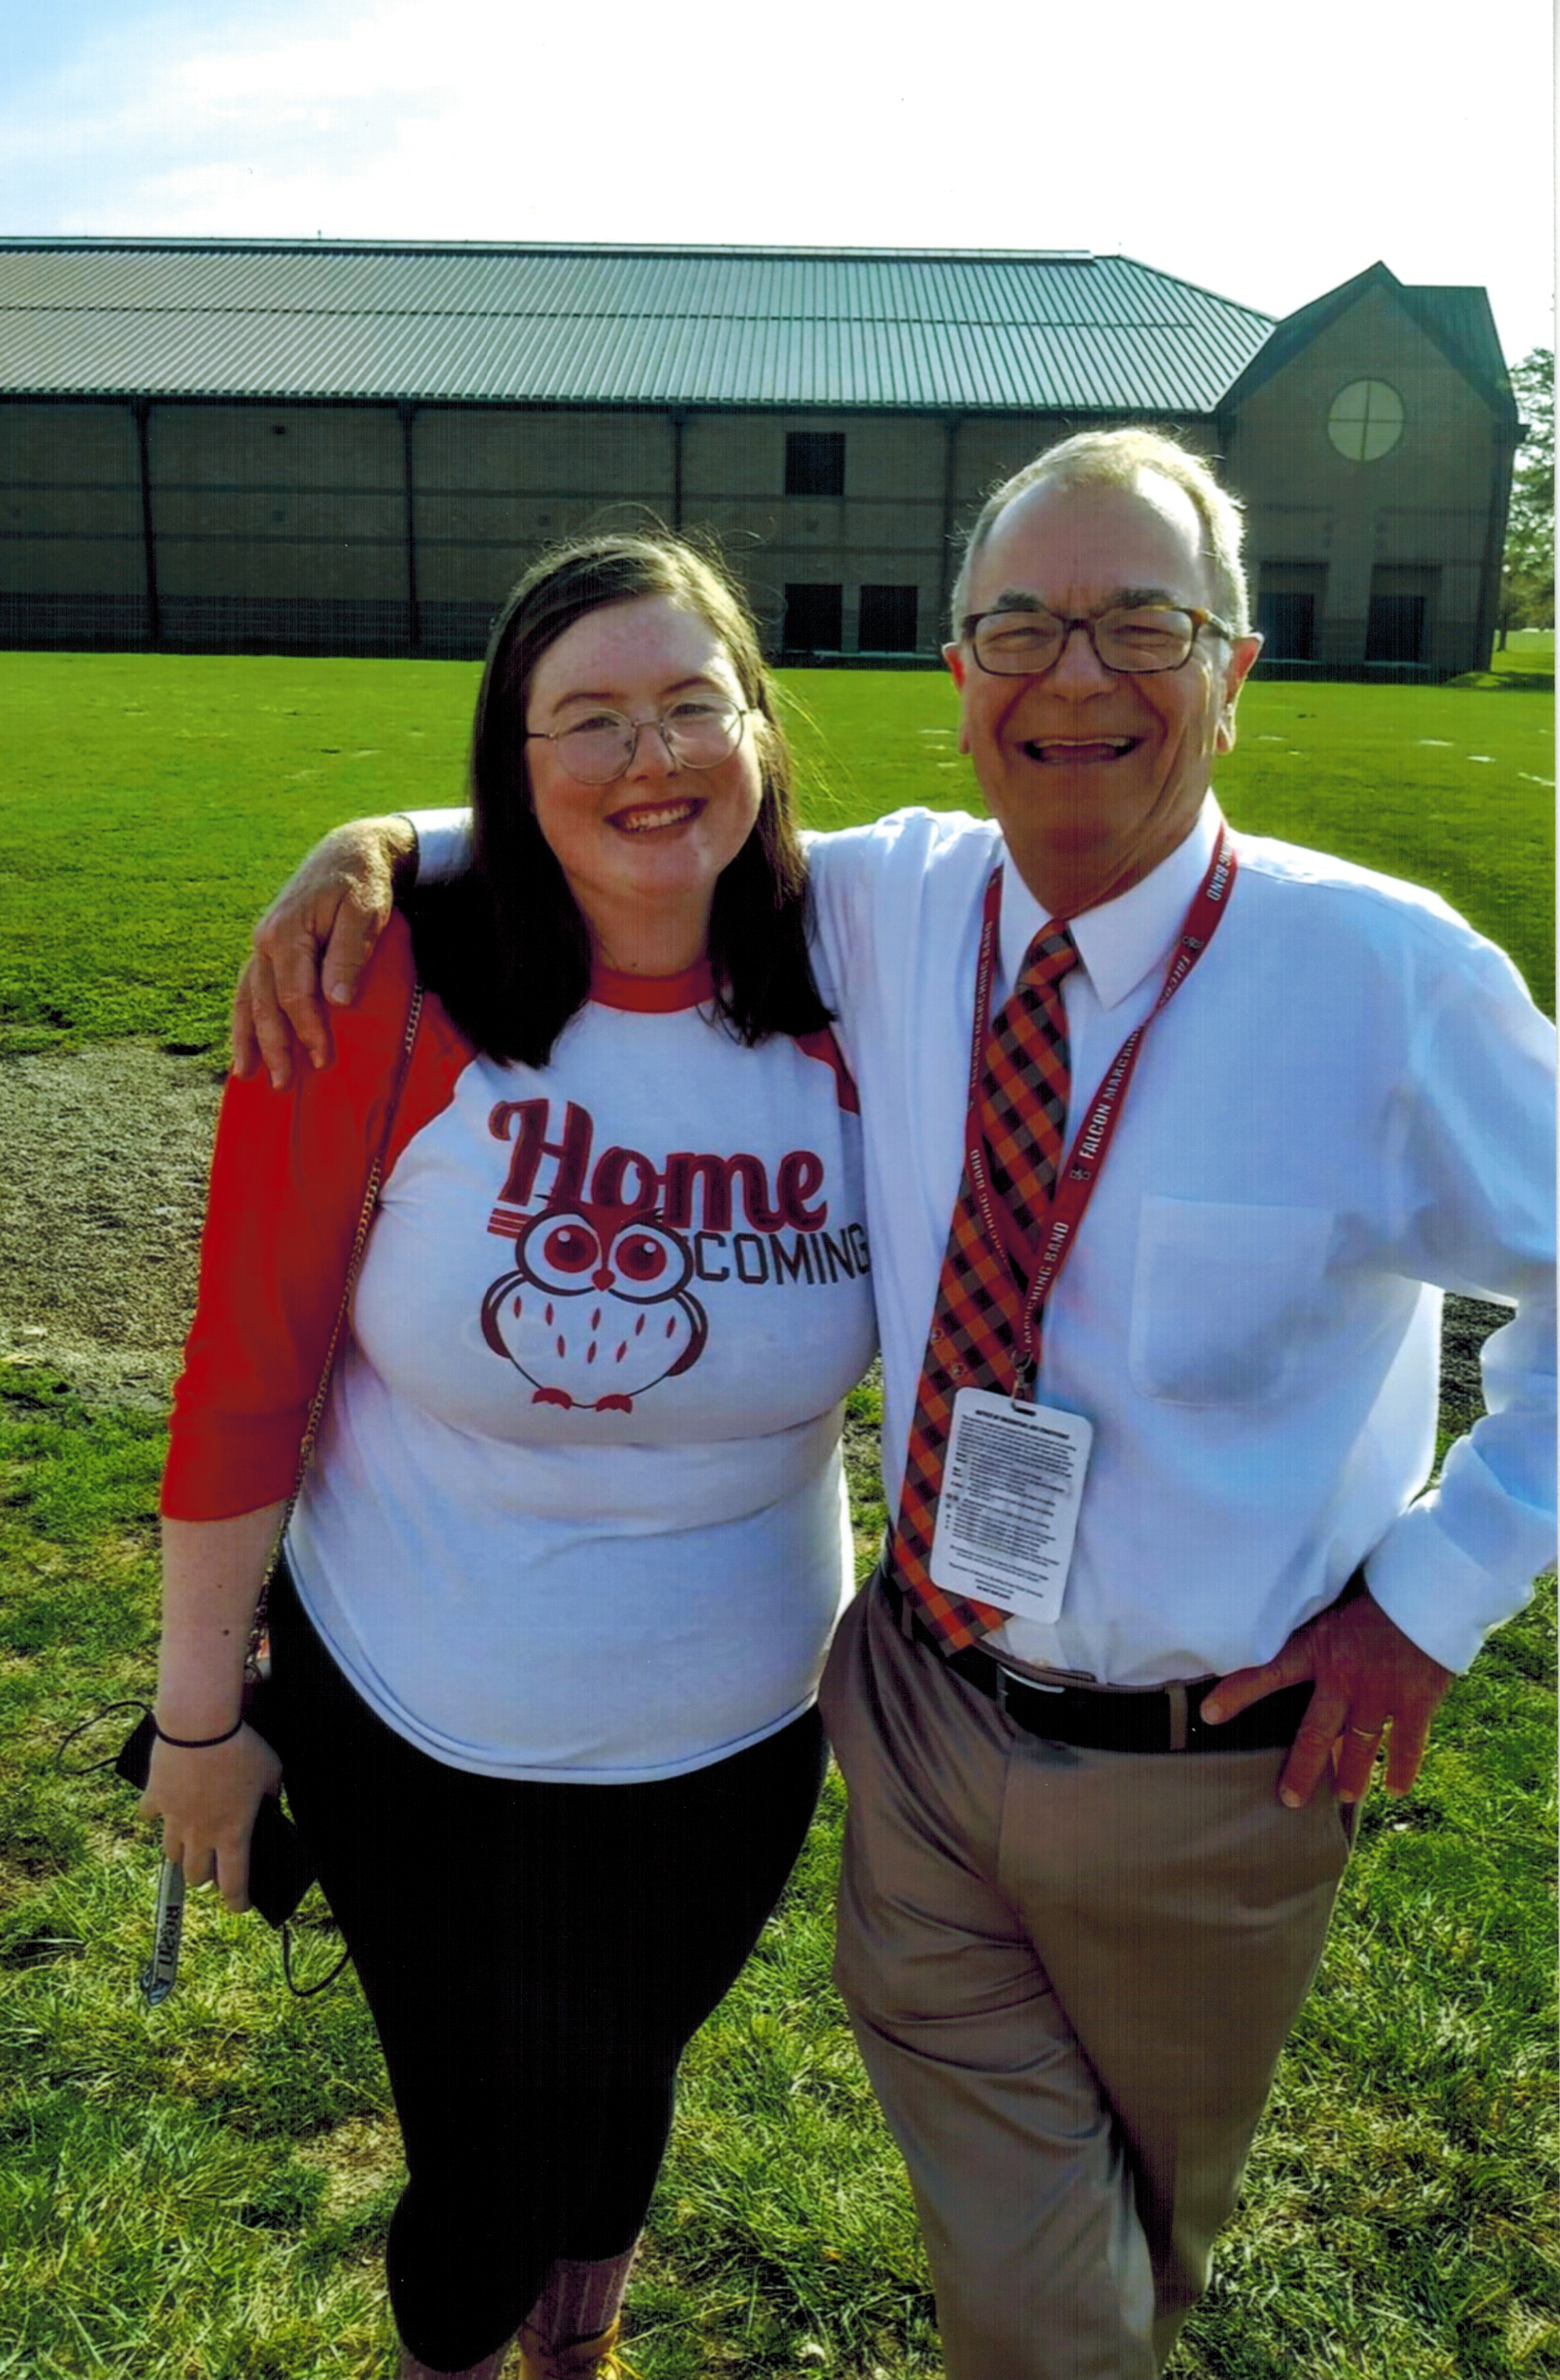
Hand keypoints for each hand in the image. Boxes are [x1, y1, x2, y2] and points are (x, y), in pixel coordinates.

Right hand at [139, 1724, 283, 1913]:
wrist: (200, 1726)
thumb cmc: (241, 1748)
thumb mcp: (271, 1772)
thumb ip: (271, 1793)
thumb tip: (270, 1799)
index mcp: (233, 1833)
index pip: (234, 1883)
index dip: (237, 1901)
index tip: (240, 1907)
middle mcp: (201, 1833)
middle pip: (196, 1875)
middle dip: (205, 1877)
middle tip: (213, 1867)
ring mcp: (174, 1818)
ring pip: (170, 1852)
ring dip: (180, 1852)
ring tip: (189, 1841)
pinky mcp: (155, 1798)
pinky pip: (149, 1815)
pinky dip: (155, 1813)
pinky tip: (162, 1805)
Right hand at [231, 816, 414, 1087]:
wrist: (347, 853)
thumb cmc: (363, 883)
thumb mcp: (366, 911)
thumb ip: (349, 953)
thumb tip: (336, 1000)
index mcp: (287, 932)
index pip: (295, 993)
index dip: (308, 1030)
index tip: (324, 1060)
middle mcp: (265, 940)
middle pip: (265, 1002)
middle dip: (273, 1046)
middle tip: (283, 1085)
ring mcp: (262, 945)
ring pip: (248, 998)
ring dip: (248, 1038)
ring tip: (247, 1075)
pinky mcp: (267, 948)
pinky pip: (249, 988)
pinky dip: (244, 1017)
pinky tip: (244, 1043)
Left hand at [1202, 1587, 1453, 1808]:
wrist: (1430, 1585)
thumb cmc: (1377, 1582)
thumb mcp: (1332, 1595)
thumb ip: (1310, 1617)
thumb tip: (1277, 1616)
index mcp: (1319, 1648)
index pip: (1267, 1672)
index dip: (1237, 1693)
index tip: (1209, 1715)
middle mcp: (1345, 1678)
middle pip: (1315, 1734)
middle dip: (1302, 1770)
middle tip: (1289, 1800)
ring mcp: (1382, 1694)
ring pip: (1360, 1746)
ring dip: (1352, 1775)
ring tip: (1346, 1797)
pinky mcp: (1417, 1701)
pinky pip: (1408, 1743)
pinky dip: (1403, 1768)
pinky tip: (1397, 1788)